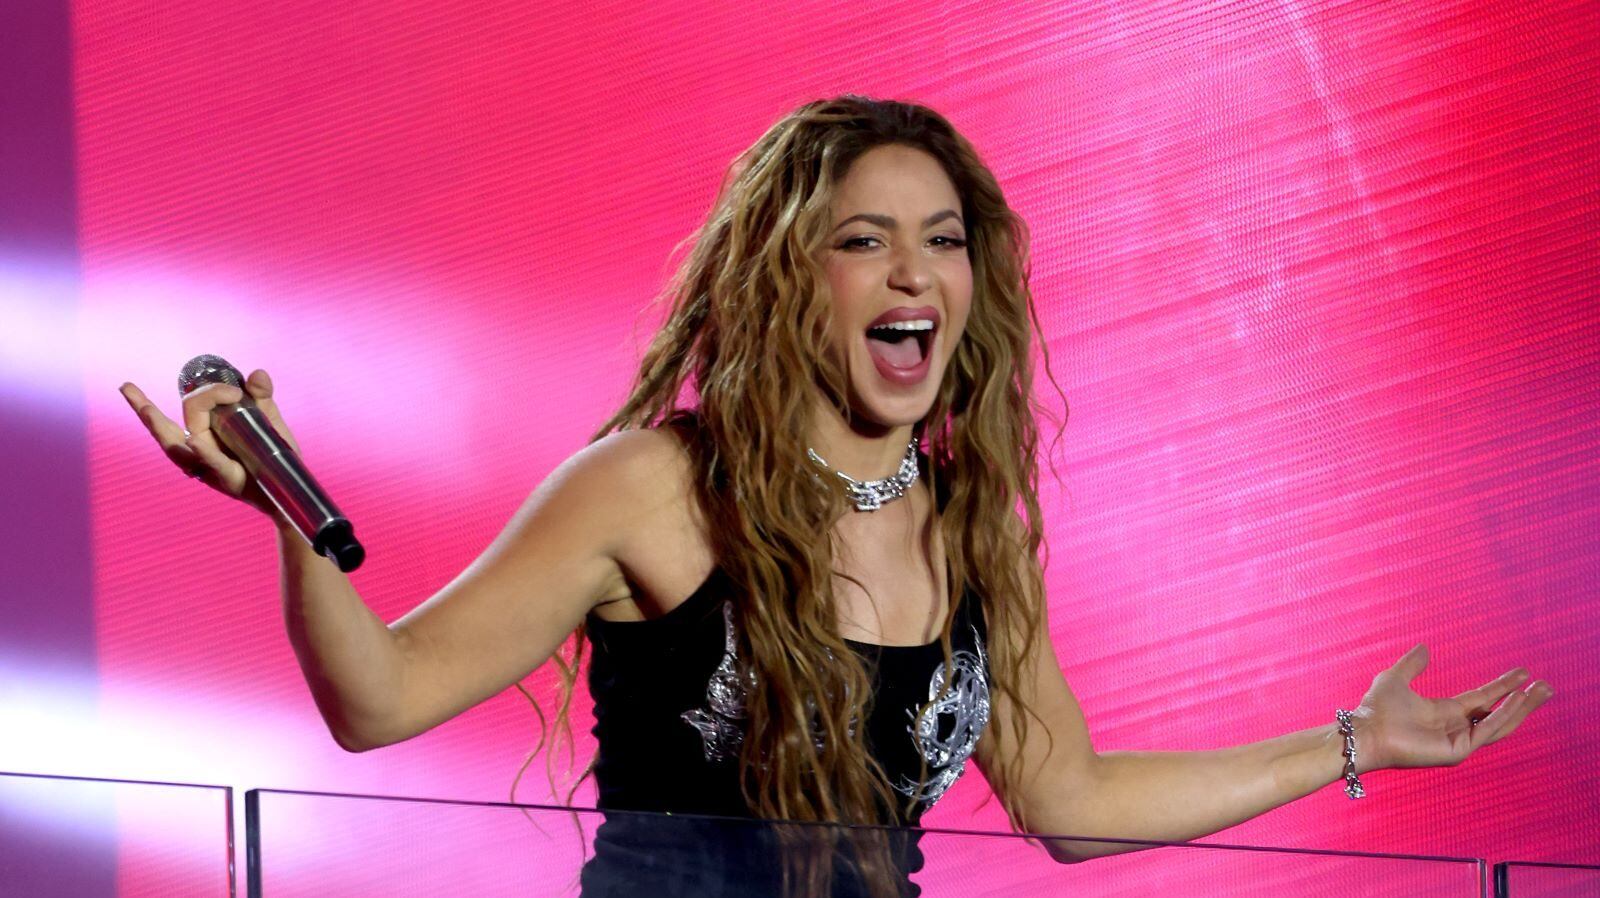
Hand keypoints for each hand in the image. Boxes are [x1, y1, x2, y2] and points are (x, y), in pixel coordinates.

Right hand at [119, 368, 302, 522]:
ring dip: (158, 428)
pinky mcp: (229, 480)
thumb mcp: (267, 421)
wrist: (291, 487)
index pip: (189, 409)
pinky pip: (214, 465)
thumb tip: (257, 373)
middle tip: (126, 388)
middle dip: (143, 409)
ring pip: (177, 448)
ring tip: (144, 410)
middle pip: (166, 430)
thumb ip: (260, 397)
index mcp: (204, 435)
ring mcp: (209, 467)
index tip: (235, 390)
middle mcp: (198, 452)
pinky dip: (205, 453)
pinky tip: (195, 441)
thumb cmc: (271, 455)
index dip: (210, 392)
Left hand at [1353, 643, 1553, 772]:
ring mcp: (1459, 741)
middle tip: (1547, 686)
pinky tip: (1517, 700)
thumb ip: (1412, 664)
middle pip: (1499, 714)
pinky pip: (1487, 731)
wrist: (1365, 730)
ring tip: (1541, 691)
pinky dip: (1504, 716)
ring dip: (1522, 708)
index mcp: (1446, 712)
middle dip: (1524, 701)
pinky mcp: (1457, 751)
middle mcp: (1456, 727)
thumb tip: (1425, 648)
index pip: (1484, 699)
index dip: (1504, 686)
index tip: (1524, 673)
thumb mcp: (1396, 678)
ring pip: (1500, 724)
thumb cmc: (1375, 709)